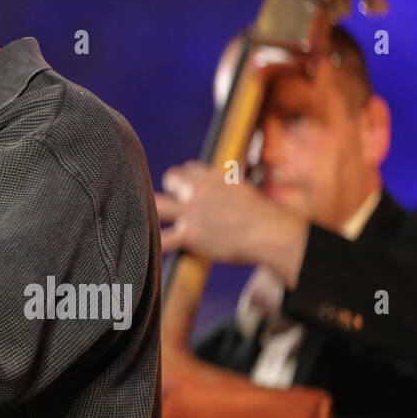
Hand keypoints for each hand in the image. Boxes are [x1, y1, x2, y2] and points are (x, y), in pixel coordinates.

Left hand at [154, 160, 308, 288]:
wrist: (274, 233)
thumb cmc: (270, 217)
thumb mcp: (250, 192)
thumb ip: (235, 188)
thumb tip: (246, 184)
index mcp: (216, 177)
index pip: (190, 168)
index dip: (187, 178)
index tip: (187, 187)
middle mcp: (200, 189)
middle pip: (171, 178)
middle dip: (171, 189)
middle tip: (175, 202)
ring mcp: (192, 211)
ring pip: (158, 203)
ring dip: (155, 210)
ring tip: (150, 218)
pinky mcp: (191, 233)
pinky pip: (163, 239)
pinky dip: (153, 245)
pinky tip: (142, 249)